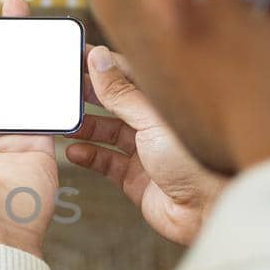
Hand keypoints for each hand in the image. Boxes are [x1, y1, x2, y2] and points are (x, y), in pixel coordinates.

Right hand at [66, 46, 224, 245]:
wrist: (207, 212)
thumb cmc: (197, 163)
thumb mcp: (152, 120)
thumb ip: (122, 92)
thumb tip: (100, 59)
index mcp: (162, 102)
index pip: (126, 74)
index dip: (100, 65)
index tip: (75, 57)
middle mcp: (154, 124)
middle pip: (114, 102)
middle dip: (88, 95)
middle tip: (62, 89)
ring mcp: (144, 151)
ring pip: (107, 132)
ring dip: (85, 127)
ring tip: (63, 124)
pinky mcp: (136, 178)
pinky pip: (106, 162)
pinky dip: (89, 156)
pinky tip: (74, 151)